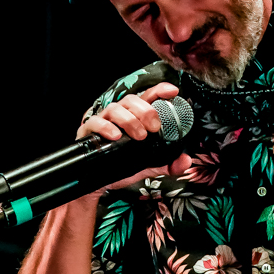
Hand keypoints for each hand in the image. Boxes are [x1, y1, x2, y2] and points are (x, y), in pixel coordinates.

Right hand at [77, 81, 192, 191]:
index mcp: (134, 118)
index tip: (173, 91)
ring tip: (139, 136)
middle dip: (146, 111)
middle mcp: (119, 116)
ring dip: (130, 120)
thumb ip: (168, 164)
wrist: (99, 183)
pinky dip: (106, 127)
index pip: (147, 97)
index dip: (159, 90)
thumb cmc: (122, 167)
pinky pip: (95, 122)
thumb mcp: (148, 166)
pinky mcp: (88, 132)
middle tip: (154, 128)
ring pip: (115, 108)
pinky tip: (116, 136)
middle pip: (131, 100)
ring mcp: (102, 121)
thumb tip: (186, 161)